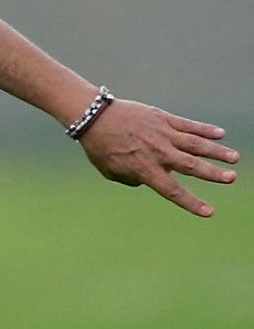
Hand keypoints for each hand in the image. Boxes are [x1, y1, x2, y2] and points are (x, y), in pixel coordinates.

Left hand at [78, 98, 237, 216]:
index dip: (191, 202)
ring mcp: (162, 134)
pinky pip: (187, 125)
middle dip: (213, 173)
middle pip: (191, 166)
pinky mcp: (162, 118)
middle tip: (232, 178)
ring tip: (234, 157)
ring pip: (195, 144)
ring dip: (216, 151)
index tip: (209, 212)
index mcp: (145, 169)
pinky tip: (220, 133)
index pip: (173, 191)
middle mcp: (158, 153)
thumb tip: (146, 181)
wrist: (93, 116)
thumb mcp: (110, 171)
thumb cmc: (99, 146)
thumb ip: (131, 180)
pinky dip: (204, 129)